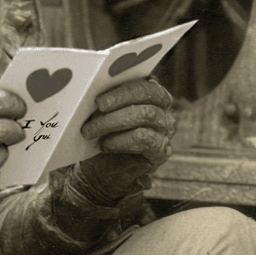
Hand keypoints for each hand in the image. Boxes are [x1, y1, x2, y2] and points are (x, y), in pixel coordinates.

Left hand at [75, 77, 175, 201]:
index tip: (99, 100)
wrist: (101, 169)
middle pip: (147, 96)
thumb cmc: (101, 135)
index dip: (122, 91)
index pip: (144, 85)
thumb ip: (105, 98)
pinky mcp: (161, 150)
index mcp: (150, 93)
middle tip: (95, 110)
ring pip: (145, 115)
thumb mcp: (101, 113)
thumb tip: (92, 88)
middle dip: (118, 101)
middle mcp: (163, 109)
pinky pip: (145, 139)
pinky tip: (104, 145)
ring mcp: (165, 130)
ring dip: (112, 122)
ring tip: (90, 131)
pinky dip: (120, 141)